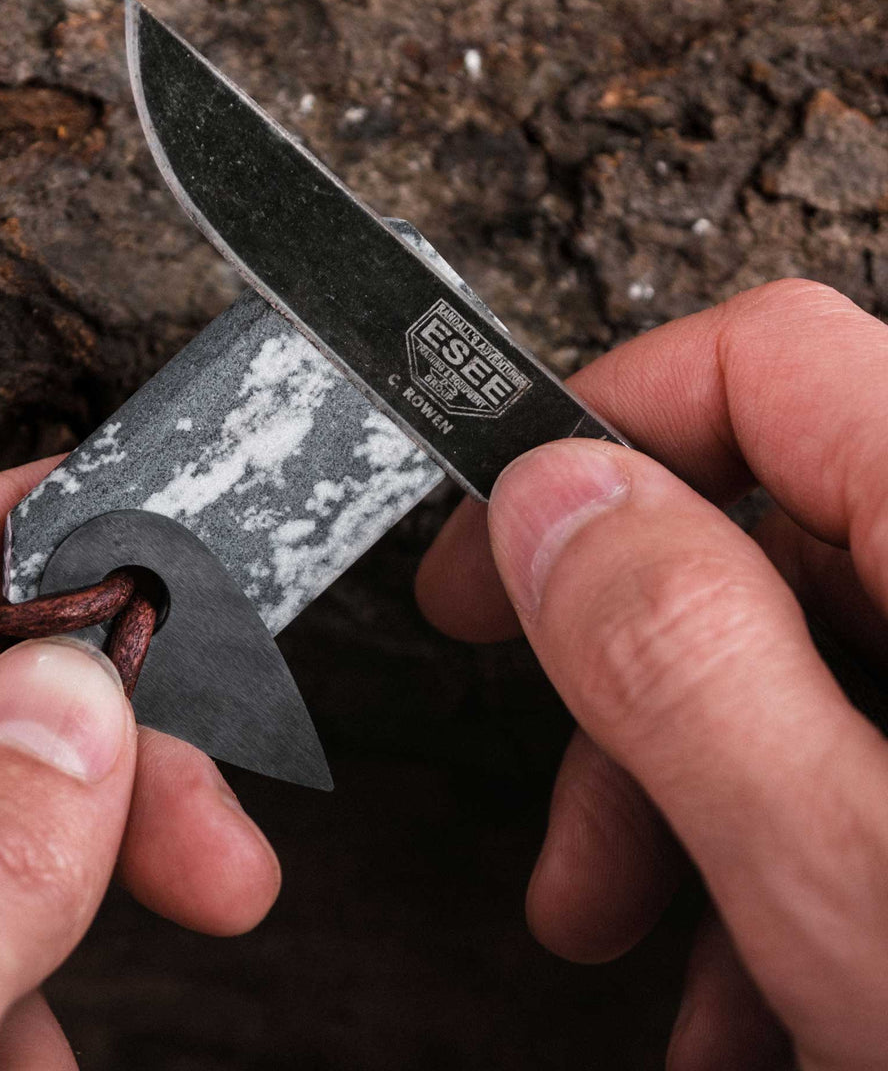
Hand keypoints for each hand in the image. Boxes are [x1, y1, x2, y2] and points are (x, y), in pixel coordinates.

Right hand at [416, 279, 887, 1070]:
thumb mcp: (861, 886)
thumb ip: (687, 661)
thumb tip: (552, 501)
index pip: (765, 365)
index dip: (604, 427)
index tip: (500, 537)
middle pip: (769, 537)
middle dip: (627, 672)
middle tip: (559, 796)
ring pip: (804, 660)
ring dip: (685, 785)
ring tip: (636, 936)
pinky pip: (867, 750)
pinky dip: (778, 844)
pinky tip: (750, 986)